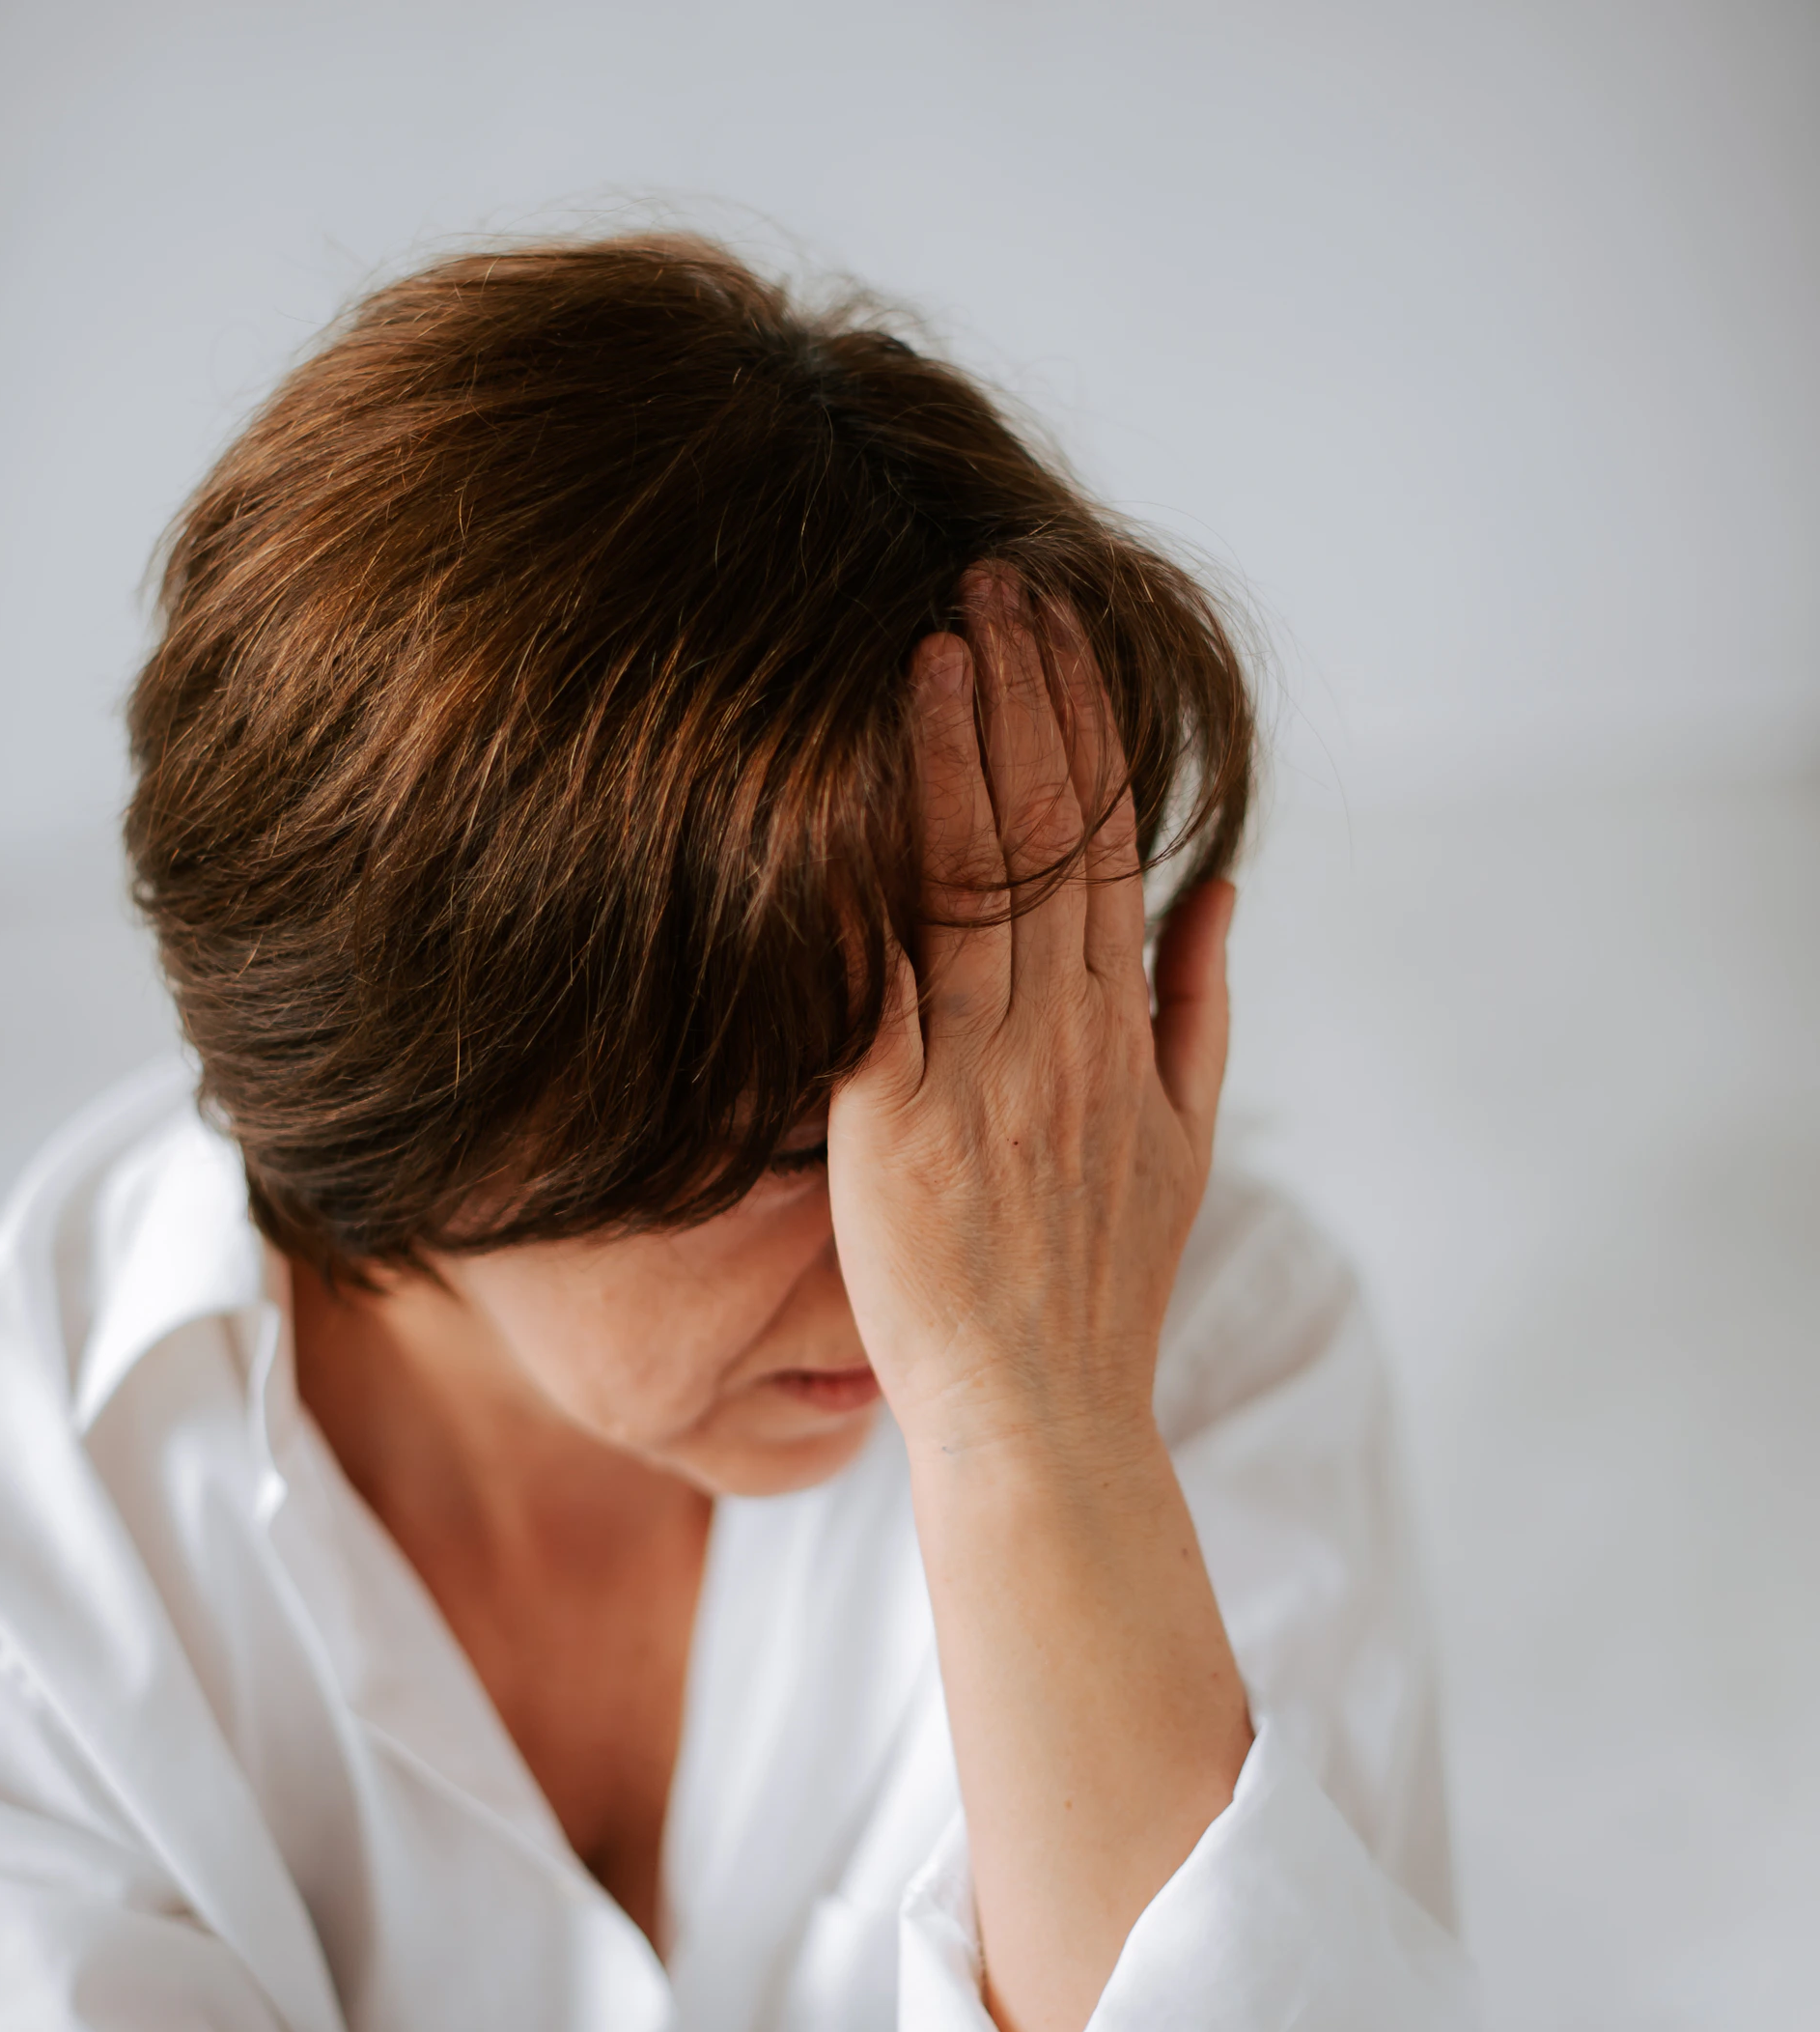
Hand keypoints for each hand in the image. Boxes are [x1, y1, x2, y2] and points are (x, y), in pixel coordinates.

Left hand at [828, 569, 1234, 1466]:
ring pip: (974, 882)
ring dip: (955, 750)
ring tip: (936, 639)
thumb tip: (1217, 889)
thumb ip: (1199, 1007)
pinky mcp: (892, 1121)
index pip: (1110, 846)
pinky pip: (881, 977)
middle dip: (1024, 700)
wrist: (1038, 1415)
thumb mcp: (1185, 1145)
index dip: (1087, 729)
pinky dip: (869, 878)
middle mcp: (1059, 1036)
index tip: (1061, 633)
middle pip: (1048, 835)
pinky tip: (847, 788)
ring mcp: (977, 1074)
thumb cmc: (1101, 1290)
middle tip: (993, 583)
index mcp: (1123, 1033)